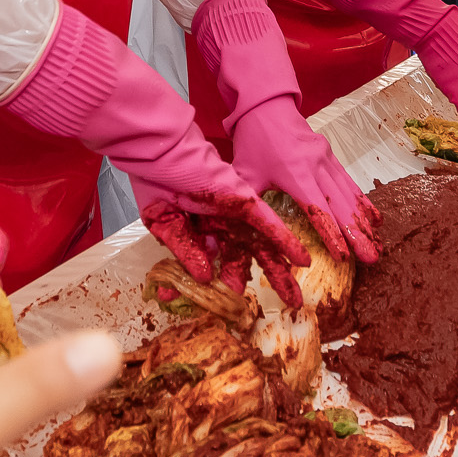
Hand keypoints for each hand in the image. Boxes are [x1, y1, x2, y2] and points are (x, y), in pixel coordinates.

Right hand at [138, 189, 310, 308]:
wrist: (158, 150)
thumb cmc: (156, 180)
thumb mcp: (164, 225)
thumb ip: (184, 251)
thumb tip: (203, 278)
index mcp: (202, 228)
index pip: (214, 263)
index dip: (216, 284)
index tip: (217, 306)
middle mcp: (222, 223)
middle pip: (249, 257)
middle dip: (269, 280)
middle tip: (288, 305)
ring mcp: (234, 212)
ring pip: (262, 247)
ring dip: (280, 272)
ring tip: (297, 299)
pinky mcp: (242, 200)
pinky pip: (268, 225)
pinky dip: (285, 242)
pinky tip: (302, 260)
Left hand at [226, 101, 379, 263]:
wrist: (266, 106)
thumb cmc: (253, 142)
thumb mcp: (243, 173)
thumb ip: (244, 203)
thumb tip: (235, 234)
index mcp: (294, 172)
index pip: (317, 209)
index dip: (331, 234)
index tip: (344, 256)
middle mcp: (315, 165)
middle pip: (341, 205)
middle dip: (358, 234)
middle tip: (371, 258)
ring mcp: (327, 159)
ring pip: (350, 195)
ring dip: (364, 222)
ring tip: (377, 245)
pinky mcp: (331, 155)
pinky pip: (350, 183)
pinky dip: (363, 203)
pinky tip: (375, 221)